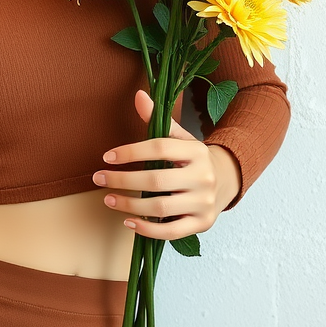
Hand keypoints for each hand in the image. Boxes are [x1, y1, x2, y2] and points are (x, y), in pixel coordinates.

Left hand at [92, 89, 241, 239]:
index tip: (107, 156)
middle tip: (99, 178)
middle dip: (123, 180)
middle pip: (156, 180)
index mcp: (196, 151)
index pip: (160, 148)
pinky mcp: (202, 223)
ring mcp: (204, 202)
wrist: (226, 180)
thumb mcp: (179, 137)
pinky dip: (147, 229)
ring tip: (109, 199)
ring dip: (129, 204)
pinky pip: (171, 231)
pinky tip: (128, 222)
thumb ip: (158, 120)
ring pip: (161, 208)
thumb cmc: (192, 159)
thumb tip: (139, 95)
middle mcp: (203, 177)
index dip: (131, 152)